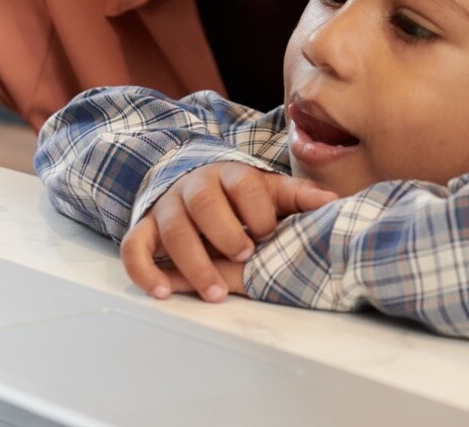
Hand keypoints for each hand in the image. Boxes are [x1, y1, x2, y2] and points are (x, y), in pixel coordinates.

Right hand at [120, 161, 337, 302]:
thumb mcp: (270, 192)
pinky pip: (134, 247)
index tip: (268, 234)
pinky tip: (163, 291)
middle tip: (243, 257)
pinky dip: (144, 271)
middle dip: (224, 233)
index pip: (243, 185)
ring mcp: (167, 207)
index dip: (256, 211)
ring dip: (193, 263)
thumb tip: (333, 202)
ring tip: (215, 293)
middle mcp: (194, 187)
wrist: (195, 184)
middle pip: (203, 204)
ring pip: (172, 230)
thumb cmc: (240, 197)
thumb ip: (298, 198)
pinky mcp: (146, 229)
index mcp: (229, 174)